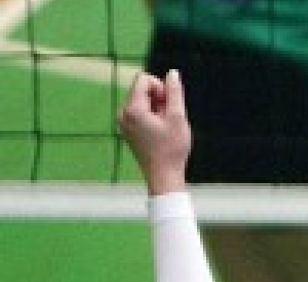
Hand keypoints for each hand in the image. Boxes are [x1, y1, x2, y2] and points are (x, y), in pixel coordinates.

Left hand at [118, 70, 191, 195]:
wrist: (162, 176)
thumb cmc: (172, 149)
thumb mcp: (178, 117)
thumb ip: (175, 92)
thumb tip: (173, 73)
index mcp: (133, 109)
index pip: (143, 79)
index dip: (160, 86)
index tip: (170, 104)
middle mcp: (123, 113)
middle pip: (141, 89)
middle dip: (159, 98)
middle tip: (171, 117)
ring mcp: (123, 122)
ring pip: (141, 101)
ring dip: (157, 108)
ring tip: (166, 126)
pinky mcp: (126, 129)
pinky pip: (138, 112)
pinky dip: (151, 116)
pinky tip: (160, 132)